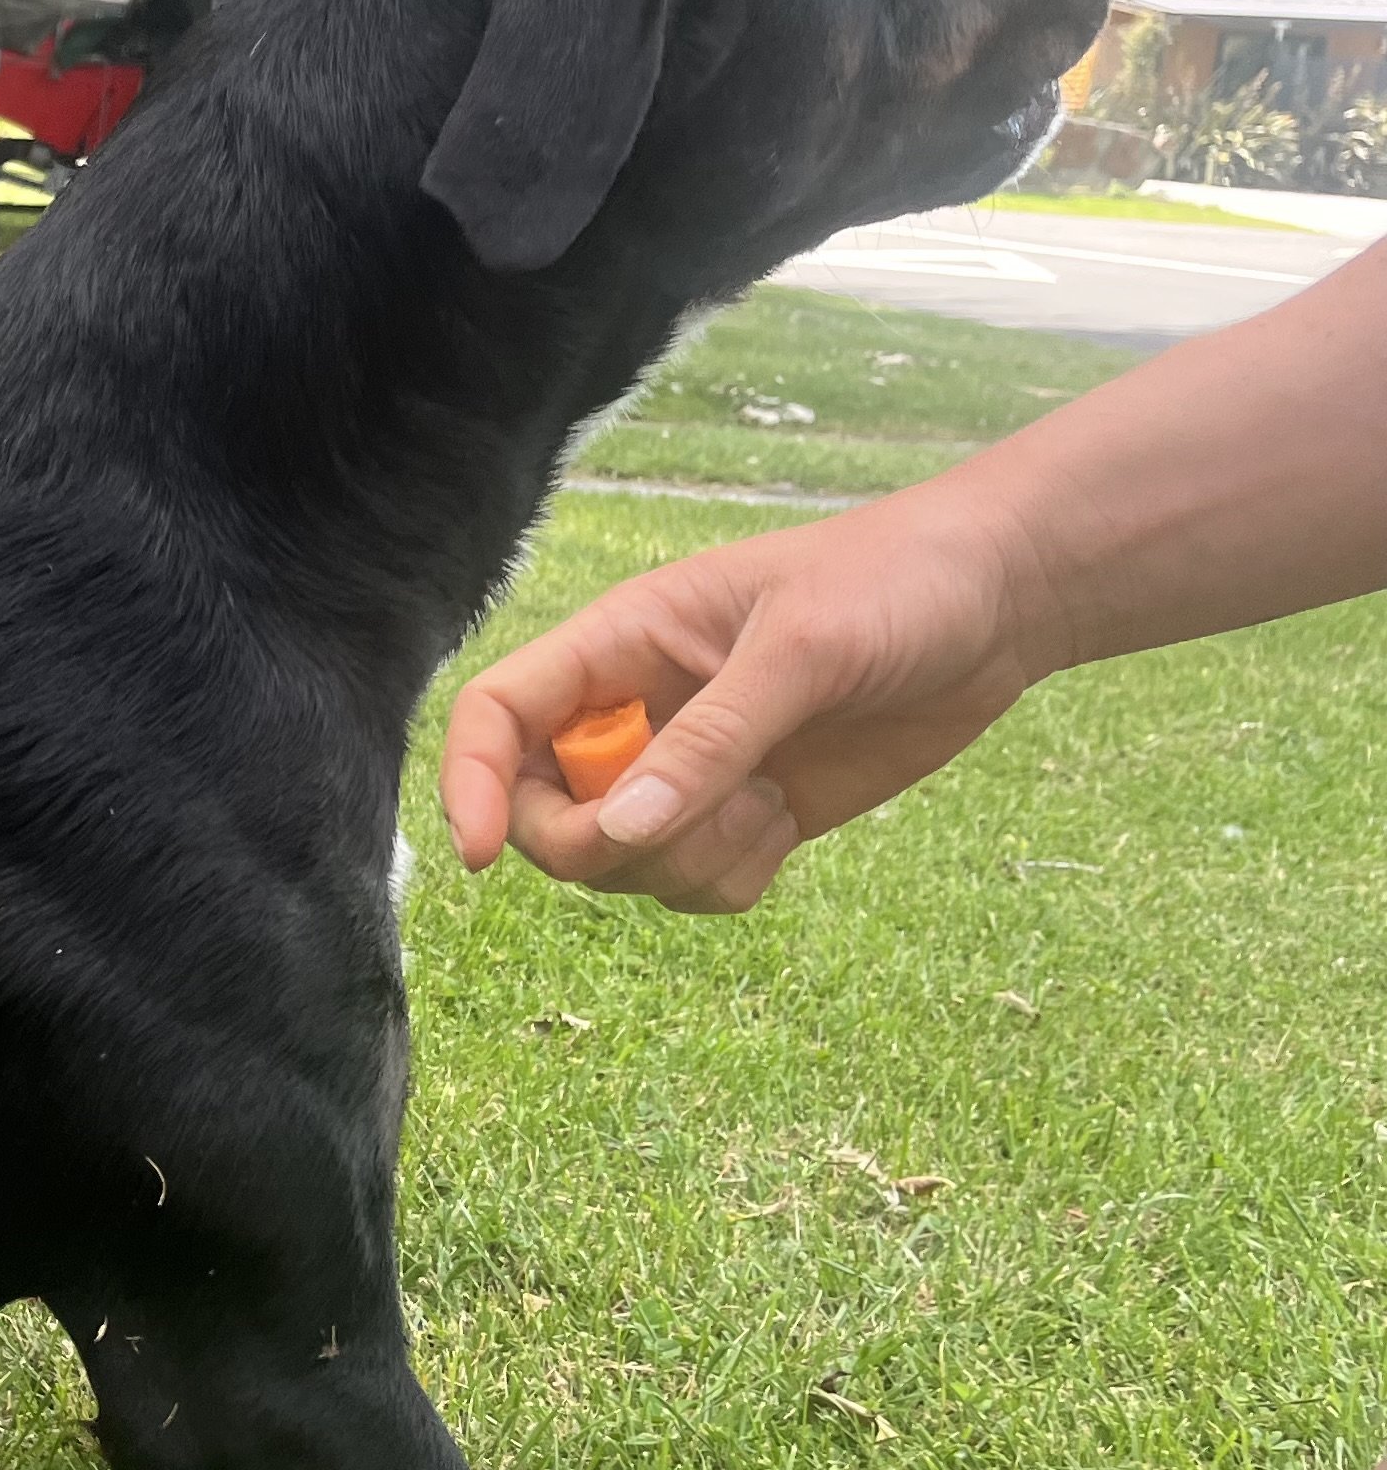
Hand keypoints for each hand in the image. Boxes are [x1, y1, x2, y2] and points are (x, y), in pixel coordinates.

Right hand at [438, 487, 1044, 911]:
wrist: (1000, 601)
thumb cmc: (895, 583)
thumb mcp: (801, 648)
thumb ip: (712, 740)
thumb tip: (626, 830)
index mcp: (619, 645)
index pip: (495, 715)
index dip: (468, 783)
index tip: (481, 856)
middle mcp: (634, 712)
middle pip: (543, 813)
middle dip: (599, 844)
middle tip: (689, 824)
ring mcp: (688, 770)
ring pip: (617, 863)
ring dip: (679, 864)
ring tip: (765, 810)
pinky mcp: (744, 815)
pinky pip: (688, 886)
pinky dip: (726, 883)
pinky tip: (785, 828)